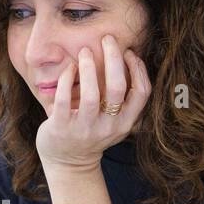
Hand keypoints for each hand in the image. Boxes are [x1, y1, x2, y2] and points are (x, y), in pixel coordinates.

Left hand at [36, 34, 150, 173]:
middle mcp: (108, 127)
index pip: (142, 93)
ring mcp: (85, 129)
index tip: (128, 52)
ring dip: (89, 67)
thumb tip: (126, 58)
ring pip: (92, 94)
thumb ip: (122, 99)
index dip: (138, 68)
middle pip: (118, 88)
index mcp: (125, 123)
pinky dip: (67, 79)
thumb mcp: (114, 121)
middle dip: (114, 58)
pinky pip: (65, 99)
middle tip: (107, 39)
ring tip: (85, 51)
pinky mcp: (62, 128)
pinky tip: (69, 68)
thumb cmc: (91, 133)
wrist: (68, 163)